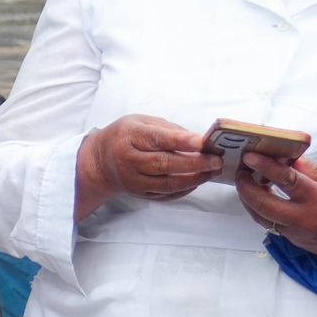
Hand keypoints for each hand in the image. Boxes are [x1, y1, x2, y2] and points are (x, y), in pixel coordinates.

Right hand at [76, 115, 221, 218]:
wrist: (100, 161)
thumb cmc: (126, 137)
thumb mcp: (141, 122)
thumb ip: (168, 129)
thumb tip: (199, 141)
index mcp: (129, 136)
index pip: (157, 139)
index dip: (181, 141)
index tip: (202, 142)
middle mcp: (128, 160)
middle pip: (164, 163)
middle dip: (194, 163)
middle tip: (216, 160)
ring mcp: (133, 180)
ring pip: (167, 183)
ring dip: (194, 178)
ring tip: (212, 171)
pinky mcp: (140, 194)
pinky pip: (167, 194)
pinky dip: (186, 189)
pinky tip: (198, 180)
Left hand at [238, 152, 316, 255]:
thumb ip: (315, 172)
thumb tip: (292, 157)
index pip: (286, 180)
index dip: (265, 166)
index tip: (250, 156)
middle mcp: (303, 219)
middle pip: (262, 203)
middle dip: (244, 185)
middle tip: (241, 170)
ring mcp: (295, 233)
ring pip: (259, 216)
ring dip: (248, 198)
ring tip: (247, 181)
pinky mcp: (293, 241)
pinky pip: (268, 224)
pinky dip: (260, 209)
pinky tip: (261, 197)